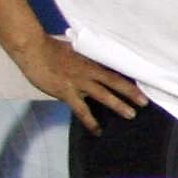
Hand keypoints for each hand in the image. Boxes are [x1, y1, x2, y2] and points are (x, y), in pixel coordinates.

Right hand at [14, 38, 144, 132]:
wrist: (32, 49)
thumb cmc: (48, 47)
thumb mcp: (72, 48)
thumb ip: (83, 57)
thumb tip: (90, 62)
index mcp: (90, 59)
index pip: (113, 68)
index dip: (127, 76)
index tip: (141, 82)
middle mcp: (88, 70)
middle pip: (114, 81)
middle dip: (130, 92)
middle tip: (144, 101)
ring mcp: (78, 81)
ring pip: (103, 95)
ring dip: (118, 104)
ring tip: (131, 114)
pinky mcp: (67, 92)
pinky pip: (82, 110)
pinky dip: (90, 121)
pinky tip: (97, 131)